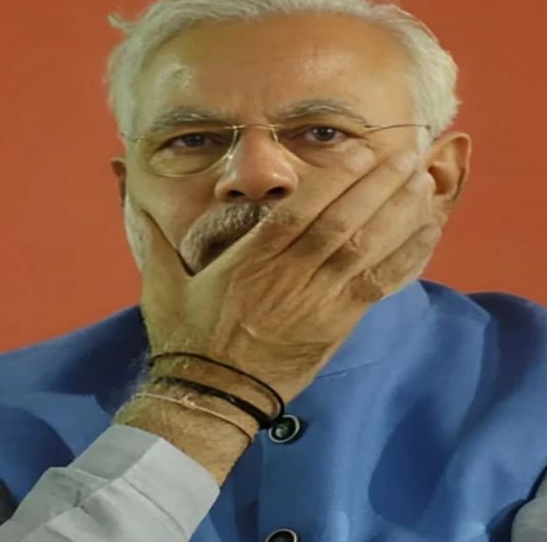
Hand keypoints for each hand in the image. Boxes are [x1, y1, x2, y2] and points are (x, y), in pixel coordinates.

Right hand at [136, 150, 440, 404]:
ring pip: (366, 251)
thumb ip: (147, 221)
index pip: (299, 213)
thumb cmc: (184, 334)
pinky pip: (378, 286)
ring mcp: (318, 303)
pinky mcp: (338, 325)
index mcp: (250, 263)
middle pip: (342, 225)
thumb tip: (119, 171)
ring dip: (398, 214)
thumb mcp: (159, 277)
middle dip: (379, 186)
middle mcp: (289, 278)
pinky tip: (427, 231)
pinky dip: (406, 257)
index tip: (362, 149)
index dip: (336, 180)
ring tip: (423, 180)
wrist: (209, 398)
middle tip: (409, 151)